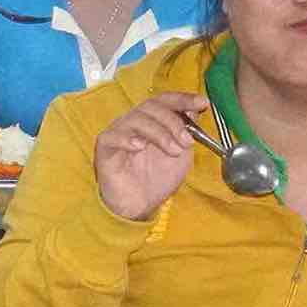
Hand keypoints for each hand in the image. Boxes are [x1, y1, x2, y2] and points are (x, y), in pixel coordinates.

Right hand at [95, 91, 204, 219]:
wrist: (139, 207)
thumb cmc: (156, 180)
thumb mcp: (182, 155)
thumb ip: (188, 134)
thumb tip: (195, 112)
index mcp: (153, 120)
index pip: (165, 100)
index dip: (183, 99)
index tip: (202, 103)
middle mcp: (134, 122)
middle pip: (151, 106)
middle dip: (173, 121)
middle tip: (187, 140)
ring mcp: (118, 133)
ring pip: (136, 119)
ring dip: (159, 132)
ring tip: (172, 149)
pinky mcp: (105, 148)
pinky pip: (112, 136)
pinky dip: (127, 138)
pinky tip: (140, 146)